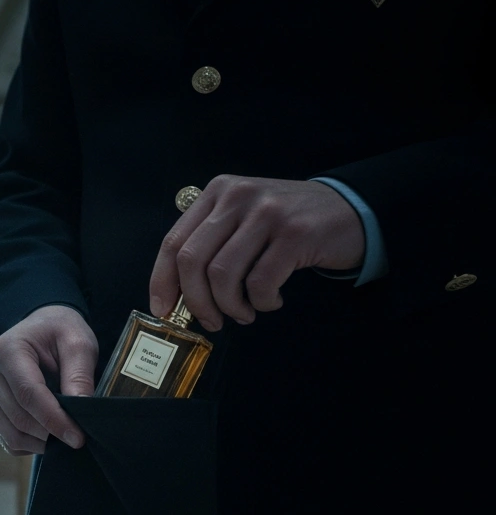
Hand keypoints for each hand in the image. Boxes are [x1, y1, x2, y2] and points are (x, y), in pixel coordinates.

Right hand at [0, 305, 96, 454]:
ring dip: (41, 442)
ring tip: (66, 436)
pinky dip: (30, 444)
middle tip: (80, 438)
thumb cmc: (60, 332)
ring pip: (12, 433)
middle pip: (19, 417)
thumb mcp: (78, 343)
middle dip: (50, 433)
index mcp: (7, 351)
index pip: (28, 394)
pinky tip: (50, 435)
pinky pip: (8, 438)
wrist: (42, 328)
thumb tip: (80, 409)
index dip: (54, 419)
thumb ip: (79, 375)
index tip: (77, 437)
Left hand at [149, 176, 365, 330]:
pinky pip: (260, 282)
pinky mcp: (295, 233)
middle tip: (211, 321)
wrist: (352, 210)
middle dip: (196, 301)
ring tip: (243, 313)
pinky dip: (261, 302)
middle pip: (192, 261)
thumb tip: (178, 295)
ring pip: (222, 274)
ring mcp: (267, 212)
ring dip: (229, 306)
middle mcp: (238, 196)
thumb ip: (211, 245)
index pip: (174, 242)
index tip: (162, 310)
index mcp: (218, 193)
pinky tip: (271, 301)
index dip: (162, 281)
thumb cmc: (288, 225)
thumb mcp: (243, 219)